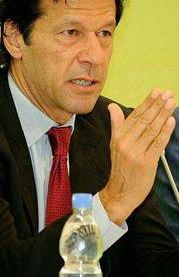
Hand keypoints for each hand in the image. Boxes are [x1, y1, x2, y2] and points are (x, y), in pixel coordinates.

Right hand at [99, 89, 175, 224]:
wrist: (120, 192)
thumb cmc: (120, 167)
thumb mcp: (114, 143)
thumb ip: (116, 124)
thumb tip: (112, 107)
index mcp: (119, 136)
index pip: (135, 115)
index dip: (147, 103)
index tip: (156, 92)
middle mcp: (126, 143)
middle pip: (144, 120)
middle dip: (157, 105)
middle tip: (167, 93)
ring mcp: (136, 153)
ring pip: (152, 129)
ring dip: (163, 114)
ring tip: (171, 102)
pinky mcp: (146, 162)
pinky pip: (157, 144)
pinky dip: (165, 132)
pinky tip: (171, 121)